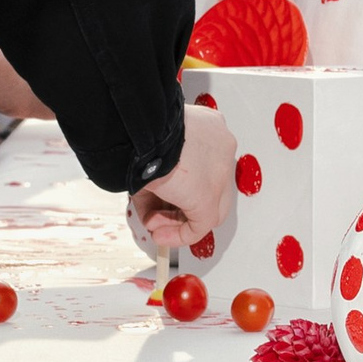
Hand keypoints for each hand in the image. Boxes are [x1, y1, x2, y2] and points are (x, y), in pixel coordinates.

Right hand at [129, 102, 240, 255]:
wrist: (143, 131)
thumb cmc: (142, 130)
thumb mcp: (152, 148)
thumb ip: (159, 174)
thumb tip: (151, 201)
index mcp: (208, 127)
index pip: (204, 165)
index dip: (182, 185)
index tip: (163, 195)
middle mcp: (220, 147)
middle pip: (207, 188)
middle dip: (179, 207)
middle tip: (157, 216)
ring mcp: (220, 173)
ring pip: (205, 208)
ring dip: (175, 221)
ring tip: (153, 225)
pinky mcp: (209, 197)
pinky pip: (200, 223)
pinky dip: (180, 234)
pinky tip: (161, 234)